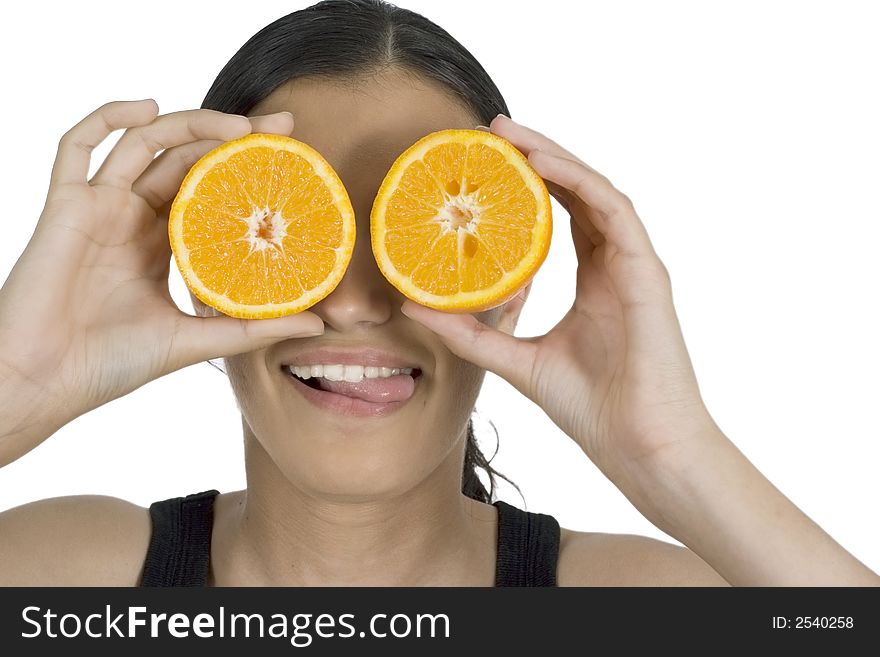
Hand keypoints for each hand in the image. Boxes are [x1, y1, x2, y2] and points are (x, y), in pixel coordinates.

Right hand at [0, 100, 323, 422]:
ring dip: (188, 125)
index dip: (246, 168)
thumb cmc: (112, 364)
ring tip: (238, 126)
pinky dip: (106, 117)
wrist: (46, 380)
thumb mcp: (196, 341)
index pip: (211, 190)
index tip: (292, 153)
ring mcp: (99, 207)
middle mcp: (134, 219)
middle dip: (232, 137)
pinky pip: (76, 145)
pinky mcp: (65, 204)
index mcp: (163, 244)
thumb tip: (319, 327)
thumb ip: (253, 327)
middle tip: (281, 128)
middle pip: (185, 159)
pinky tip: (146, 107)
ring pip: (143, 143)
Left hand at [400, 114, 718, 481]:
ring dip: (556, 157)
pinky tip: (544, 164)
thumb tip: (414, 306)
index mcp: (593, 282)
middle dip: (538, 157)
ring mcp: (634, 265)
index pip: (561, 217)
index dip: (529, 184)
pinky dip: (580, 182)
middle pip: (578, 192)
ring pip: (596, 191)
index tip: (486, 164)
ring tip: (511, 135)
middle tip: (493, 133)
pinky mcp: (648, 272)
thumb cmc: (592, 409)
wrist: (639, 446)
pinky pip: (615, 211)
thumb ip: (471, 333)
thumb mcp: (515, 361)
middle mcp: (615, 265)